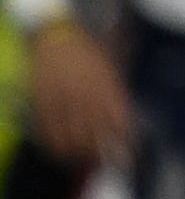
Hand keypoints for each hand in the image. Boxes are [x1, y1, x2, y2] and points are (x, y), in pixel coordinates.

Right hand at [23, 17, 126, 162]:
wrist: (57, 36)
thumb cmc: (88, 53)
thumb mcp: (110, 70)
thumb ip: (116, 96)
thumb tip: (124, 125)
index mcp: (107, 85)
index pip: (119, 121)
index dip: (124, 143)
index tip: (127, 157)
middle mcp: (87, 95)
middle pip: (96, 134)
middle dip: (101, 153)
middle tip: (103, 162)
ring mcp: (64, 100)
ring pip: (72, 138)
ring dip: (78, 153)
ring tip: (82, 159)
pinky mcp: (43, 103)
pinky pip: (49, 132)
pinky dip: (55, 146)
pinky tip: (60, 152)